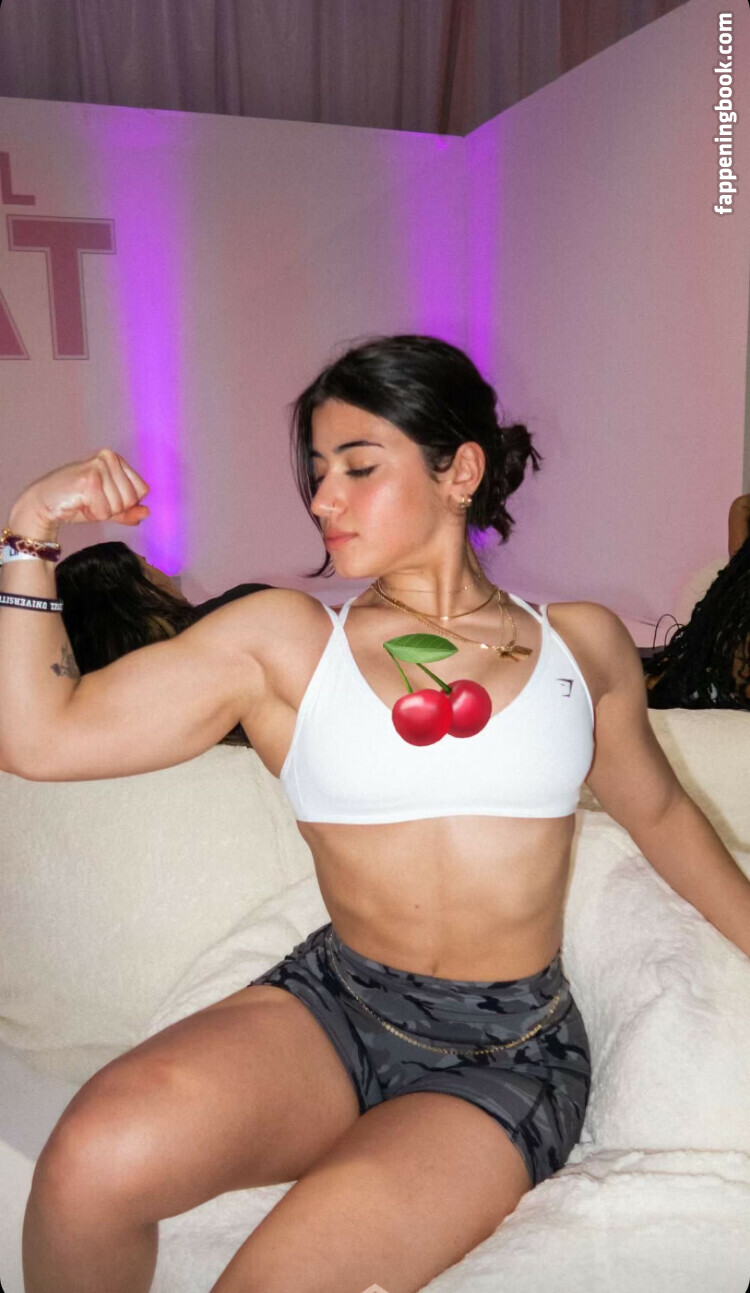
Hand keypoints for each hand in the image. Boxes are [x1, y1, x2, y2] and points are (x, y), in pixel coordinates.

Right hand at [10, 450, 149, 536]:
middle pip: (132, 499)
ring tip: (84, 501)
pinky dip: (92, 514)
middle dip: (113, 508)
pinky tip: (78, 503)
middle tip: (91, 501)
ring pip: (119, 506)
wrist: (43, 504)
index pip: (142, 490)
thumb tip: (147, 512)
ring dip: (101, 511)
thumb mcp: (107, 506)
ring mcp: (98, 467)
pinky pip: (105, 511)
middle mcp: (108, 457)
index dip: (125, 503)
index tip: (103, 498)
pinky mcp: (89, 480)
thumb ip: (127, 510)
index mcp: (115, 458)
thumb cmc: (75, 502)